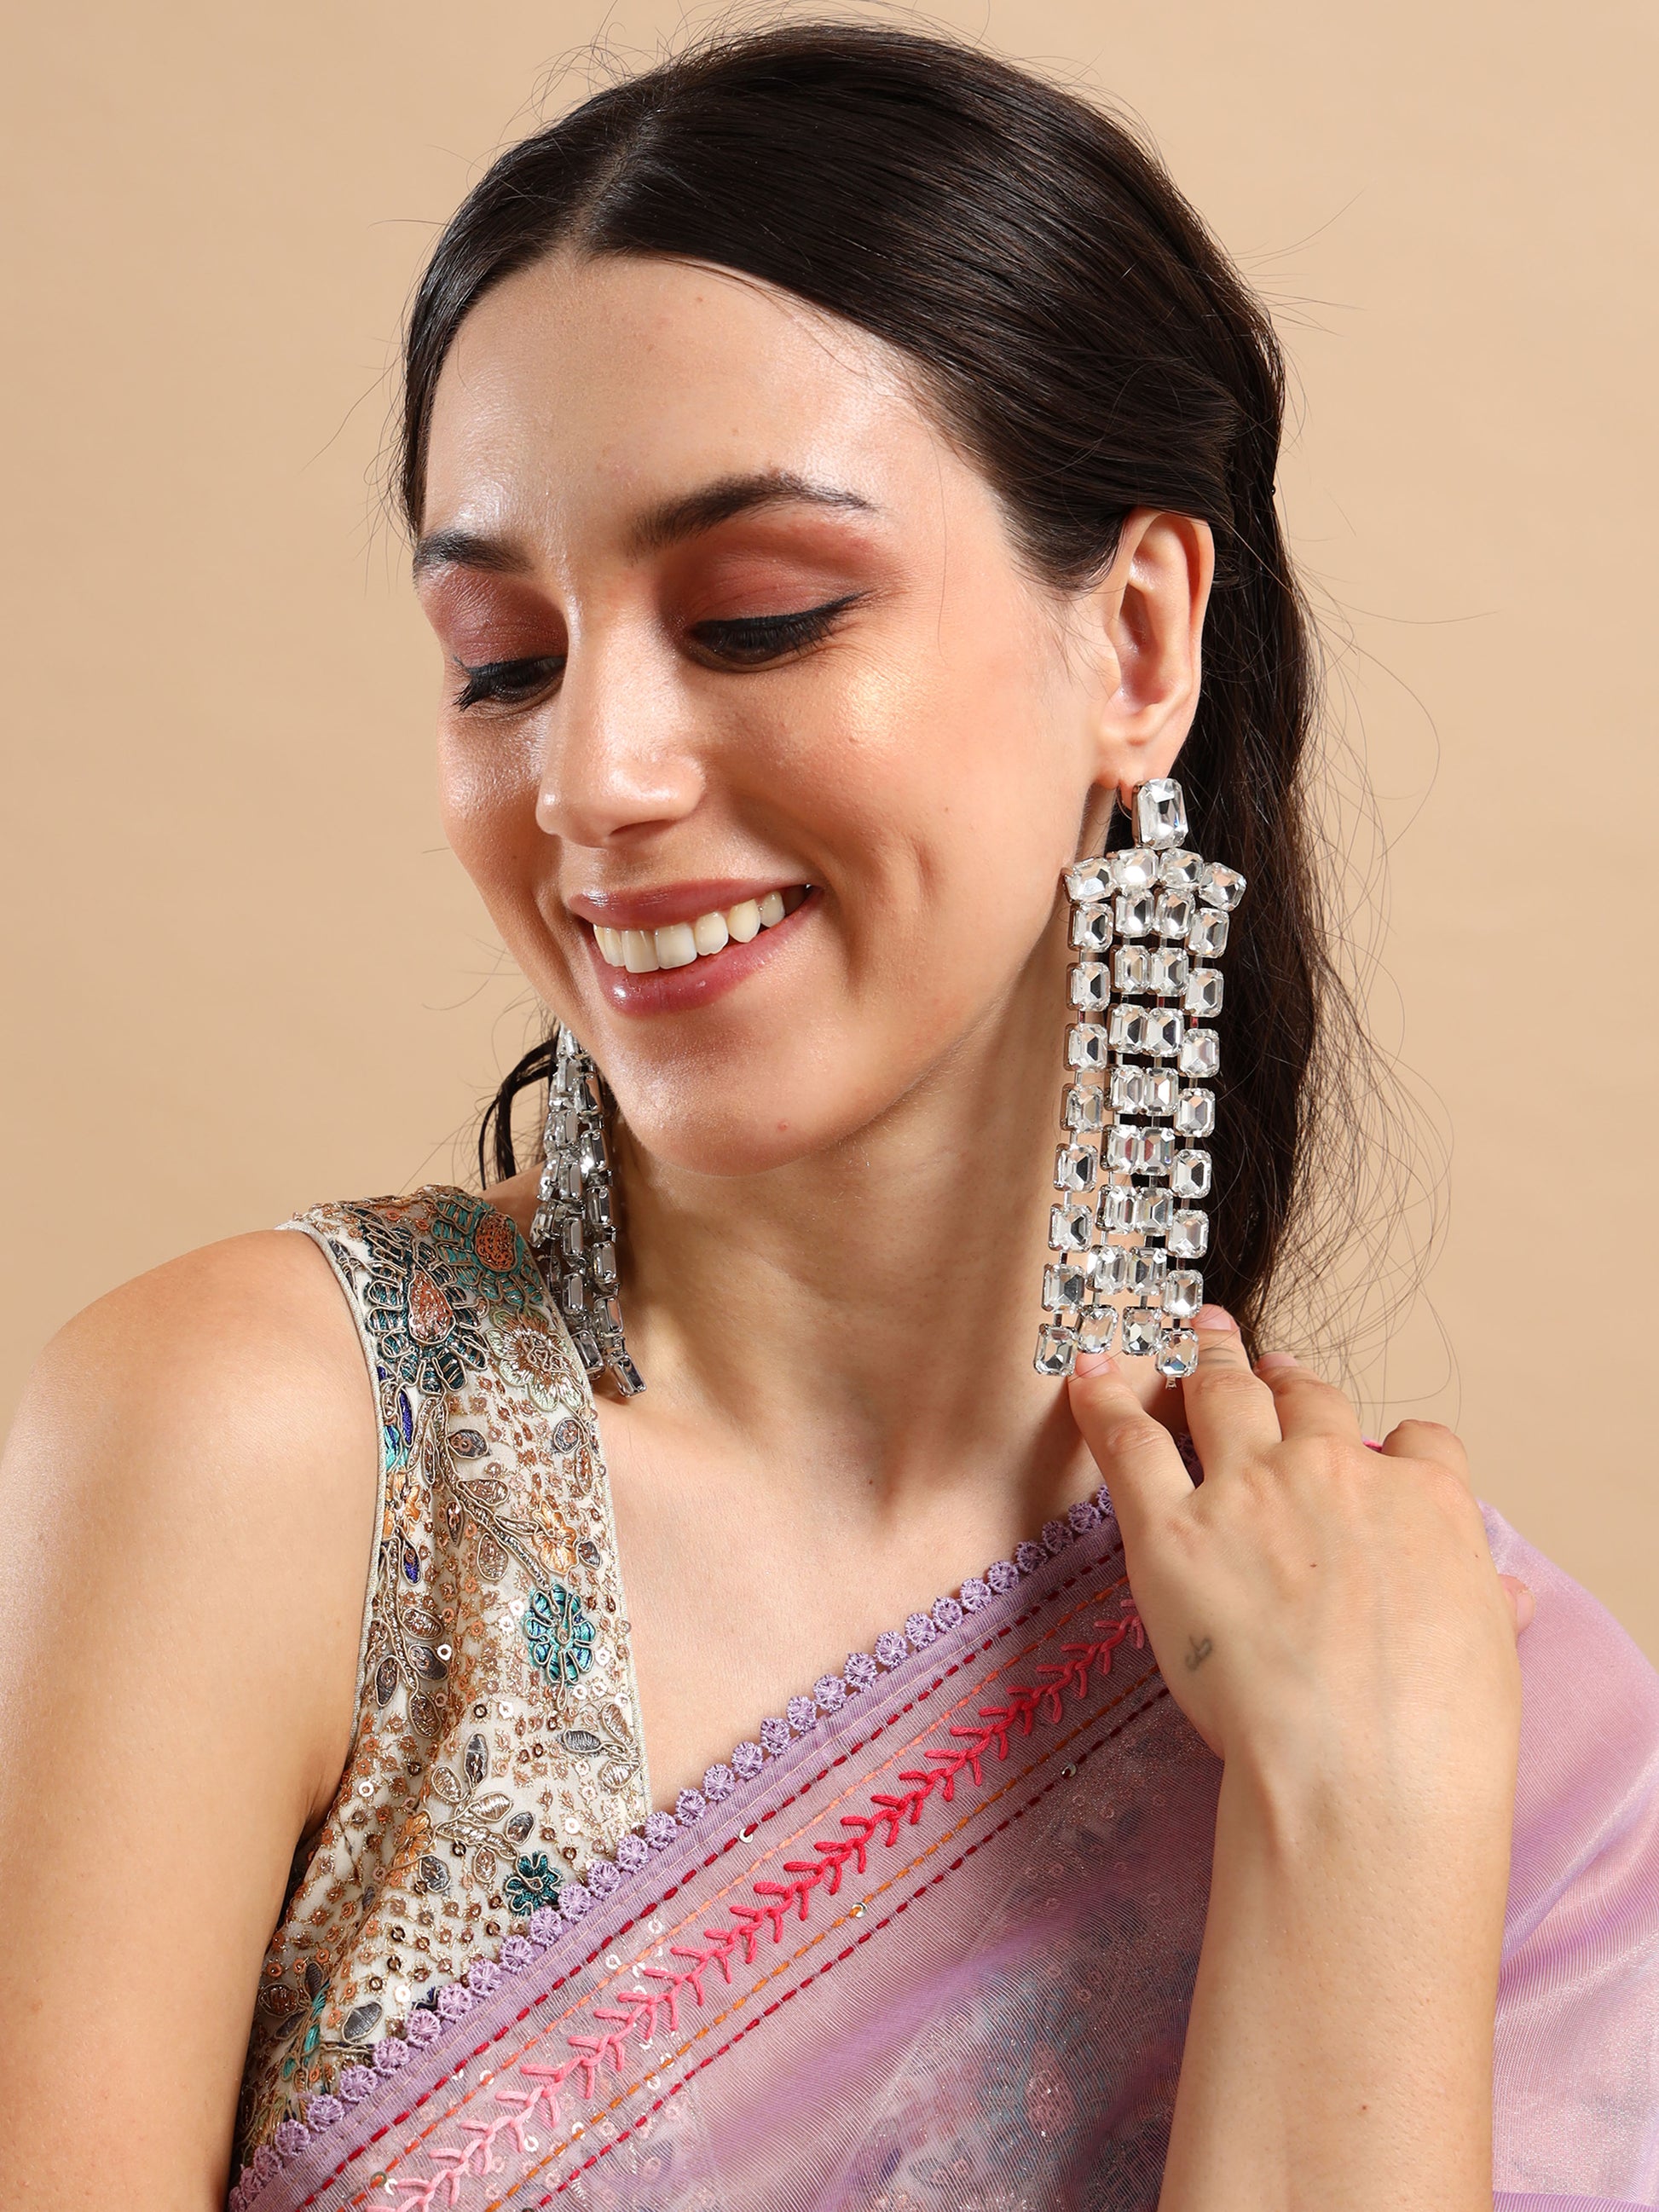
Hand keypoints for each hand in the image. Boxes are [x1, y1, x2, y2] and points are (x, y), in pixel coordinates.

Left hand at [1067, 1308, 1526, 1800]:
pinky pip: (1129, 1441)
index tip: (1373, 1448)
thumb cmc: (1435, 1734)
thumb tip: (1506, 1596)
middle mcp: (1335, 1473)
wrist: (1362, 1766)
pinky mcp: (1173, 1529)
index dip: (1392, 1444)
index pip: (1417, 1444)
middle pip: (1310, 1401)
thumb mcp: (1490, 1654)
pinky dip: (1105, 1400)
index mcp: (1423, 1502)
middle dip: (1288, 1377)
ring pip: (1222, 1395)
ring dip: (1207, 1358)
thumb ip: (1486, 1606)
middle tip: (1266, 1362)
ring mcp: (1249, 1492)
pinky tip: (1088, 1375)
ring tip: (1195, 1334)